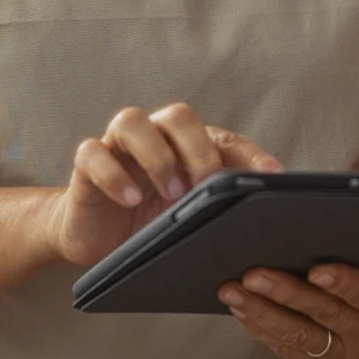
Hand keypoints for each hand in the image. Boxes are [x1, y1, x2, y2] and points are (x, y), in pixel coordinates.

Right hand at [51, 103, 280, 269]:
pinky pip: (93, 152)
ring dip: (157, 156)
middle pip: (178, 116)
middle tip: (207, 185)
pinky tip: (130, 200)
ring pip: (132, 121)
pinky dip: (112, 173)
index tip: (272, 176)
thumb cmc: (148, 225)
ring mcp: (117, 148)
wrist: (96, 241)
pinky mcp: (86, 167)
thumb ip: (220, 208)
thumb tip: (264, 212)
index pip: (224, 138)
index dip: (250, 154)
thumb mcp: (190, 220)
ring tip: (172, 195)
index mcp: (186, 147)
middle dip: (198, 149)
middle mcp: (154, 137)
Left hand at [221, 262, 358, 358]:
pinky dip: (261, 329)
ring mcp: (347, 352)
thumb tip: (323, 210)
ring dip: (263, 313)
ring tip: (234, 292)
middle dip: (287, 294)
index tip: (316, 270)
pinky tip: (240, 309)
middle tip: (254, 276)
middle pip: (328, 314)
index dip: (343, 282)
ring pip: (302, 336)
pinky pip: (288, 349)